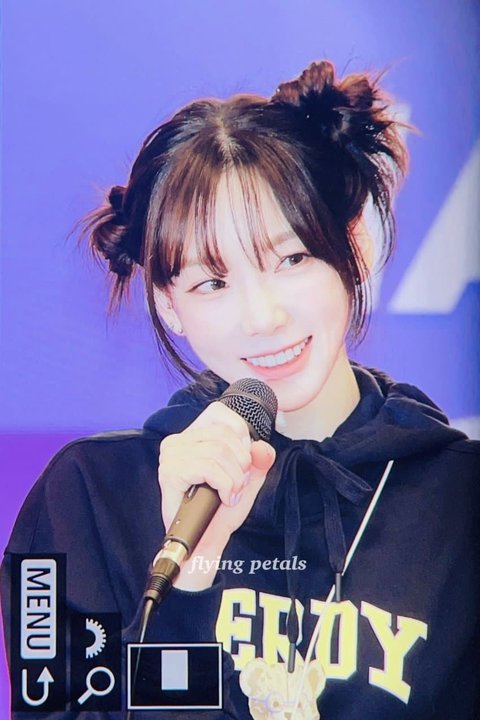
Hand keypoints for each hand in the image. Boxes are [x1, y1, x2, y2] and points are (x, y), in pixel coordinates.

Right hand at [158, 401, 275, 589]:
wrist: (204, 543)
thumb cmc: (220, 512)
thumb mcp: (246, 480)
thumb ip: (258, 461)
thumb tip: (263, 447)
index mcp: (192, 436)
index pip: (219, 413)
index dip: (240, 435)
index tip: (243, 461)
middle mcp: (177, 441)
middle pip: (224, 434)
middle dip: (242, 463)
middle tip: (238, 485)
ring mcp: (171, 456)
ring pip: (219, 451)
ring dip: (235, 478)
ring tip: (230, 493)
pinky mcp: (170, 473)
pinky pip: (209, 468)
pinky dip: (225, 484)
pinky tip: (223, 497)